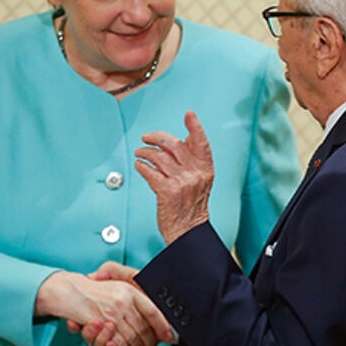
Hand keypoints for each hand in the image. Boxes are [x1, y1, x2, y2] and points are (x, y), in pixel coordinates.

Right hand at [36, 270, 169, 345]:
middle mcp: (123, 301)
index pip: (153, 312)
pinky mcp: (100, 323)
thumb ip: (133, 287)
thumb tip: (155, 310)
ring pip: (132, 339)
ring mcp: (112, 313)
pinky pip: (117, 343)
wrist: (70, 290)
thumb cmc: (96, 289)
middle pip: (144, 329)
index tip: (169, 336)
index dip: (163, 326)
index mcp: (130, 290)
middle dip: (150, 343)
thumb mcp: (116, 279)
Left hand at [134, 111, 214, 243]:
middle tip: (146, 137)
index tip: (189, 114)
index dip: (196, 127)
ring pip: (159, 157)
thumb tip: (181, 139)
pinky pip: (150, 172)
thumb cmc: (192, 205)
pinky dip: (141, 167)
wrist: (188, 230)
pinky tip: (139, 166)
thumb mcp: (200, 181)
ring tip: (140, 153)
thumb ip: (193, 161)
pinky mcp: (167, 191)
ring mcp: (181, 182)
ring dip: (145, 152)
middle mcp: (195, 174)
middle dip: (157, 137)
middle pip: (174, 145)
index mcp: (205, 169)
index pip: (202, 143)